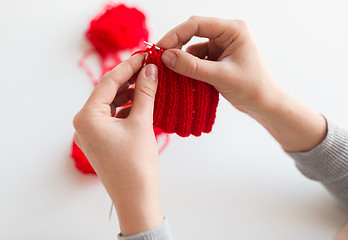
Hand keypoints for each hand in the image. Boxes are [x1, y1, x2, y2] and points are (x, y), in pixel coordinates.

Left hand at [73, 54, 163, 235]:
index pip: (108, 82)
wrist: (135, 199)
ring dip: (130, 93)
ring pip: (112, 104)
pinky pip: (113, 117)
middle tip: (150, 67)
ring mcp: (91, 133)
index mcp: (87, 117)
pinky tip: (143, 101)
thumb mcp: (142, 123)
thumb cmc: (136, 165)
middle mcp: (84, 123)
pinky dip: (127, 108)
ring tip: (149, 82)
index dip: (128, 66)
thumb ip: (145, 93)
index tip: (145, 55)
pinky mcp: (101, 140)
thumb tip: (150, 69)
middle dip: (129, 79)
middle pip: (108, 92)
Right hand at [158, 16, 326, 151]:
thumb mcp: (219, 76)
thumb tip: (166, 57)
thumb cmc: (251, 88)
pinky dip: (189, 67)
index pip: (197, 24)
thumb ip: (192, 66)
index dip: (176, 34)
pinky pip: (197, 59)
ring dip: (182, 59)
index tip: (160, 48)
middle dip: (176, 45)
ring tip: (171, 72)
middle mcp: (226, 33)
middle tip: (160, 58)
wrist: (263, 104)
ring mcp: (221, 46)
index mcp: (233, 30)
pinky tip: (183, 77)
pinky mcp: (217, 58)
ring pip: (193, 48)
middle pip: (193, 33)